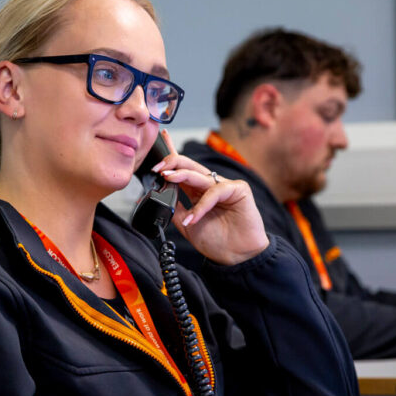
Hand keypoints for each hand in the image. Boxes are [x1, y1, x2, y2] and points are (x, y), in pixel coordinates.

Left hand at [151, 130, 268, 264]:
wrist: (235, 257)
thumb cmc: (216, 241)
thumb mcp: (186, 224)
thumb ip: (175, 207)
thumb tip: (159, 193)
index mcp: (197, 192)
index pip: (182, 169)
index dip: (172, 154)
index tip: (161, 139)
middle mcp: (210, 186)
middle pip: (189, 166)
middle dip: (172, 163)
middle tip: (158, 168)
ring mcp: (224, 186)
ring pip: (200, 175)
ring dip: (181, 175)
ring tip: (167, 179)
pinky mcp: (238, 190)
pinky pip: (215, 191)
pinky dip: (202, 205)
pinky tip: (193, 217)